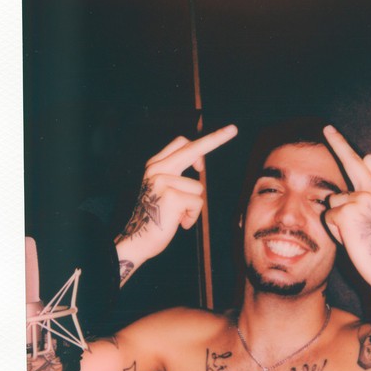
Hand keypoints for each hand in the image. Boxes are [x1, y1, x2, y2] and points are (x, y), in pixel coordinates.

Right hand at [115, 124, 237, 265]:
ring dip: (193, 207)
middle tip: (234, 129)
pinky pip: (198, 204)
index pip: (181, 143)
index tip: (224, 131)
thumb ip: (177, 175)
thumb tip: (199, 165)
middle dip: (216, 138)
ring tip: (176, 216)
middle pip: (192, 148)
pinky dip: (192, 217)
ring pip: (198, 189)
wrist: (137, 241)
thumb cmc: (155, 219)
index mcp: (156, 166)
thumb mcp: (164, 190)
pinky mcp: (171, 196)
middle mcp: (157, 169)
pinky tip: (178, 223)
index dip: (203, 141)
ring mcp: (163, 181)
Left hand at [322, 125, 370, 297]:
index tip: (352, 141)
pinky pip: (329, 217)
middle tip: (327, 128)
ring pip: (334, 201)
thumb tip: (366, 176)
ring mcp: (361, 198)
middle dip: (339, 143)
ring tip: (355, 235)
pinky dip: (335, 231)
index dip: (361, 156)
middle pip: (352, 162)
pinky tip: (351, 240)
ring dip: (338, 218)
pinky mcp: (346, 212)